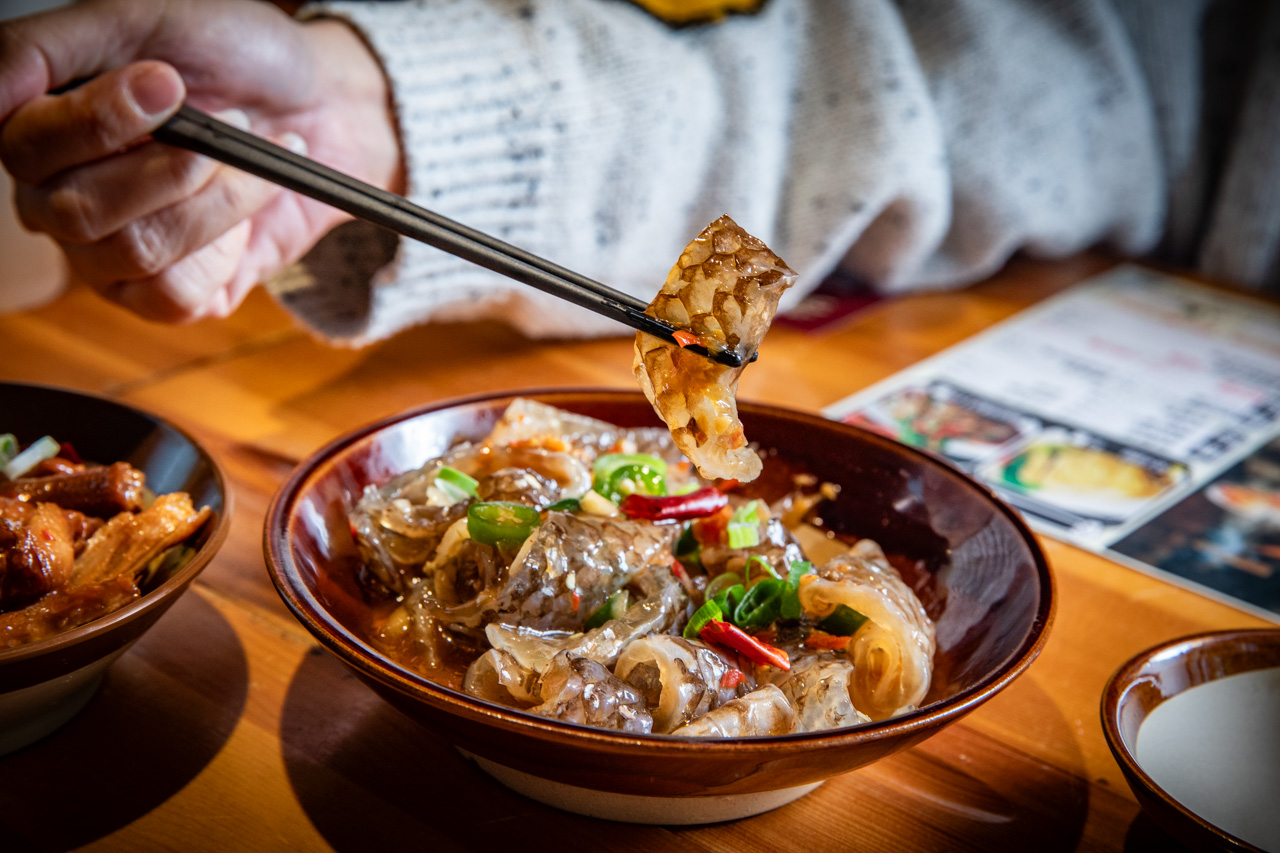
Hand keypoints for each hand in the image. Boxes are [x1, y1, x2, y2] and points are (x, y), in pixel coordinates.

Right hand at [0, 0, 402, 321]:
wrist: (325, 106)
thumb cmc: (233, 57)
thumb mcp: (141, 20)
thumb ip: (45, 48)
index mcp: (41, 129)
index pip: (25, 147)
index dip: (99, 121)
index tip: (169, 84)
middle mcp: (60, 198)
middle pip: (76, 211)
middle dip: (173, 166)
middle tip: (230, 123)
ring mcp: (110, 255)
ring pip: (134, 250)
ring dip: (215, 199)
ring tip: (251, 159)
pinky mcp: (168, 294)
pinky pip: (173, 294)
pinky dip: (227, 243)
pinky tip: (248, 208)